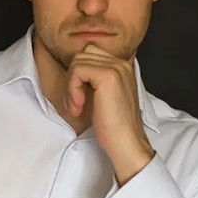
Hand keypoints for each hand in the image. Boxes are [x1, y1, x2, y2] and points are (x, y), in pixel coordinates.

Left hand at [65, 43, 153, 184]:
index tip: (79, 99)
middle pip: (82, 55)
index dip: (78, 75)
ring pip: (77, 62)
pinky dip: (72, 89)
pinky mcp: (108, 76)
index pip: (89, 54)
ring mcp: (116, 68)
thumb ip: (93, 78)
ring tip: (77, 106)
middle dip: (72, 79)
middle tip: (76, 104)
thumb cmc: (112, 126)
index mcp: (122, 66)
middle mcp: (121, 63)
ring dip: (71, 86)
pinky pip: (77, 71)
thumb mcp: (102, 95)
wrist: (126, 144)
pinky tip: (79, 107)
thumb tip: (72, 70)